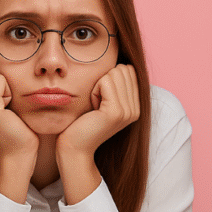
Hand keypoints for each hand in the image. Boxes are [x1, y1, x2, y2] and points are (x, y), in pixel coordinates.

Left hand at [55, 64, 138, 204]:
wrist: (75, 148)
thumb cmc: (82, 123)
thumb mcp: (102, 100)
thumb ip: (115, 85)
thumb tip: (119, 63)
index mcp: (135, 106)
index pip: (129, 70)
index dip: (109, 78)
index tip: (100, 99)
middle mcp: (136, 109)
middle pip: (123, 69)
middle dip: (104, 80)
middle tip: (96, 103)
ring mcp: (128, 111)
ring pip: (114, 73)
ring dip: (98, 86)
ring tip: (94, 106)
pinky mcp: (116, 112)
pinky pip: (105, 82)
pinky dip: (94, 91)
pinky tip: (92, 108)